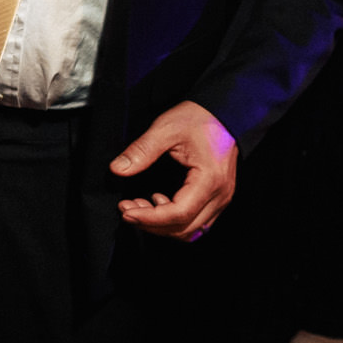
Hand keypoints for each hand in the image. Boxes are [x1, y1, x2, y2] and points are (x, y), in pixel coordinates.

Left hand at [111, 100, 237, 239]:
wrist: (224, 112)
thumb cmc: (200, 118)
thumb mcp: (166, 129)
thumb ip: (141, 151)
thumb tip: (118, 168)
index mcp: (209, 180)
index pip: (179, 214)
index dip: (149, 218)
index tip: (127, 212)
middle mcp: (220, 195)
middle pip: (184, 228)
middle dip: (151, 223)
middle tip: (127, 209)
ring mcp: (221, 198)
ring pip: (191, 230)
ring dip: (162, 225)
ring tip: (139, 206)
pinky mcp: (217, 197)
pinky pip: (197, 221)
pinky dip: (174, 220)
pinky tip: (158, 202)